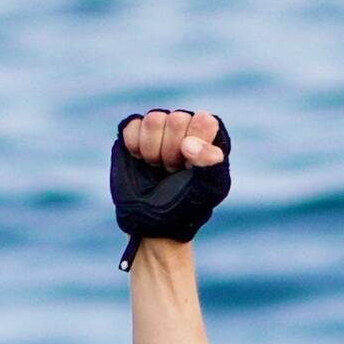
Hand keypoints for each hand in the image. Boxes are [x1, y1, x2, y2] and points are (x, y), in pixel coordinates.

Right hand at [111, 108, 229, 252]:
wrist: (152, 223)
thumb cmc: (185, 206)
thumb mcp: (208, 189)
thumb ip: (210, 163)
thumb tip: (188, 143)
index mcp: (209, 135)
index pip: (203, 121)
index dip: (193, 147)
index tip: (189, 168)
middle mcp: (186, 126)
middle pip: (176, 120)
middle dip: (171, 152)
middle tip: (172, 171)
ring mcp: (160, 127)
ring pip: (153, 120)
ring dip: (152, 150)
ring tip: (157, 167)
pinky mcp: (136, 132)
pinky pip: (133, 125)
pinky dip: (134, 146)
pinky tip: (141, 159)